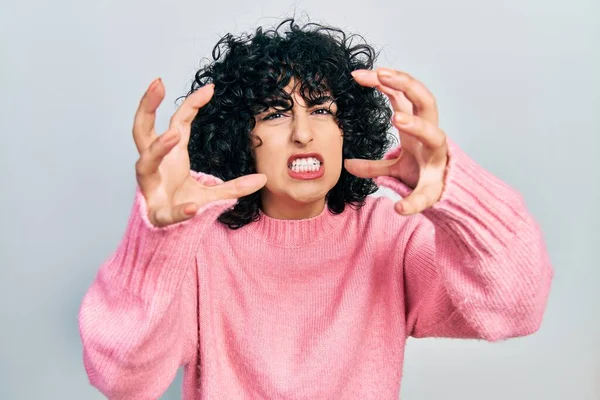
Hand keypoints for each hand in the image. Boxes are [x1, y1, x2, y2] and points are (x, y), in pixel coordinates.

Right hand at [133, 78, 266, 226]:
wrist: (169, 234)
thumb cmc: (183, 205)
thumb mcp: (214, 194)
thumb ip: (236, 186)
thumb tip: (263, 178)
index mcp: (172, 156)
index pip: (178, 122)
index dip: (192, 104)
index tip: (210, 87)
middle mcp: (156, 166)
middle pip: (142, 130)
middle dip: (146, 106)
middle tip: (157, 84)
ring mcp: (152, 187)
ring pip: (145, 162)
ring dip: (158, 147)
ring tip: (173, 135)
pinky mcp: (157, 214)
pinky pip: (167, 211)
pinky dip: (180, 210)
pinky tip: (193, 208)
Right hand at [344, 68, 448, 215]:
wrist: (437, 171)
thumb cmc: (429, 182)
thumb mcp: (421, 195)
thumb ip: (410, 202)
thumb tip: (396, 210)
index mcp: (435, 147)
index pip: (430, 132)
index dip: (416, 125)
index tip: (396, 120)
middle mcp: (430, 127)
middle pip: (425, 99)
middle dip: (406, 86)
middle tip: (382, 78)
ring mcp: (421, 117)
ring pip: (411, 90)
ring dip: (392, 79)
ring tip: (366, 74)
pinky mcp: (410, 113)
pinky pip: (400, 92)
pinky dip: (385, 82)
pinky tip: (367, 76)